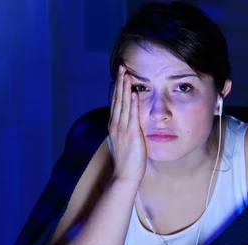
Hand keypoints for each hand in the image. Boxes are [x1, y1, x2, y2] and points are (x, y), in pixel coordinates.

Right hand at [108, 65, 146, 182]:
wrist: (125, 175)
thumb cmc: (128, 161)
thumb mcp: (125, 141)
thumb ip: (127, 129)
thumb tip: (131, 121)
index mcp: (114, 126)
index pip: (115, 102)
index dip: (117, 88)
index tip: (120, 75)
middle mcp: (115, 125)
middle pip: (117, 99)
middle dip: (120, 82)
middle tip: (121, 67)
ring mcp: (122, 129)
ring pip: (123, 104)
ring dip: (125, 88)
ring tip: (127, 73)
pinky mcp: (131, 135)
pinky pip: (131, 116)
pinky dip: (132, 103)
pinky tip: (133, 92)